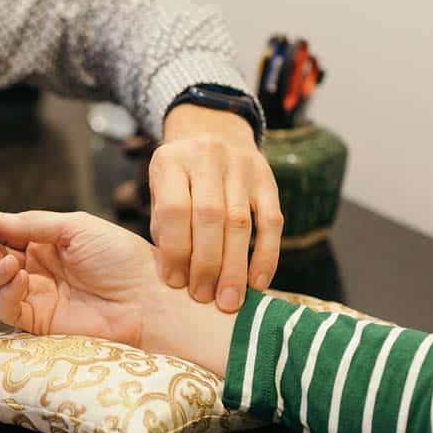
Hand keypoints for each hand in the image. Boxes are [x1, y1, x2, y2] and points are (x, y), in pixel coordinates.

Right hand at [0, 210, 235, 376]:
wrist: (148, 299)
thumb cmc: (121, 258)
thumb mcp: (75, 228)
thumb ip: (31, 224)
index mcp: (49, 244)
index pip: (7, 236)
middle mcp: (40, 271)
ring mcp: (39, 298)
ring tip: (7, 260)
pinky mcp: (40, 323)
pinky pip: (8, 310)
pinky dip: (5, 293)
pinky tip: (19, 277)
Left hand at [155, 105, 282, 312]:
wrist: (211, 131)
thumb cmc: (179, 177)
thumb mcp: (160, 191)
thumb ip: (164, 228)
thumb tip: (175, 278)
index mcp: (170, 161)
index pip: (174, 209)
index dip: (175, 250)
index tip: (175, 283)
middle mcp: (206, 158)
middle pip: (210, 217)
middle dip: (207, 264)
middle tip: (205, 298)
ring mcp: (241, 166)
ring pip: (241, 222)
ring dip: (235, 267)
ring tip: (229, 301)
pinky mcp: (267, 178)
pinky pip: (272, 221)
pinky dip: (266, 255)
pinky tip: (258, 283)